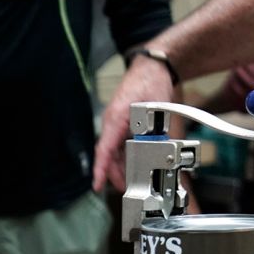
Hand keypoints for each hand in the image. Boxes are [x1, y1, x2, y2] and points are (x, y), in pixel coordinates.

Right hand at [93, 55, 175, 192]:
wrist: (154, 66)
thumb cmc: (151, 80)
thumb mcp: (156, 105)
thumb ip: (153, 127)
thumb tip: (153, 145)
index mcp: (116, 117)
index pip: (105, 149)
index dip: (101, 169)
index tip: (97, 184)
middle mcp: (114, 121)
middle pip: (110, 153)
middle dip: (115, 172)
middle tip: (123, 187)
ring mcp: (119, 121)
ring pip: (116, 149)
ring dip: (122, 164)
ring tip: (130, 178)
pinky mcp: (126, 121)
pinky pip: (122, 142)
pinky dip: (127, 153)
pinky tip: (136, 161)